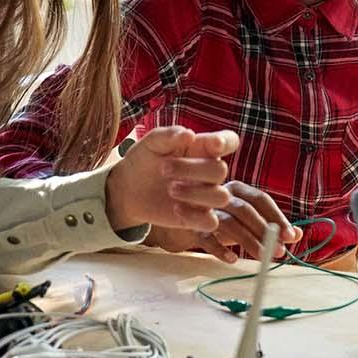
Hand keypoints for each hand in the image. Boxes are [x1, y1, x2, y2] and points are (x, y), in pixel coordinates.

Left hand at [105, 126, 242, 231]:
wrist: (127, 188)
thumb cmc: (144, 160)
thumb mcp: (152, 143)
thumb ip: (170, 135)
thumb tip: (189, 134)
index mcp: (203, 148)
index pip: (229, 141)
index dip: (228, 142)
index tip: (214, 143)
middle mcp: (208, 172)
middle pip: (220, 170)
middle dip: (192, 169)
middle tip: (163, 169)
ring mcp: (205, 195)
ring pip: (222, 197)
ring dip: (196, 193)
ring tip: (170, 189)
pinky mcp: (197, 217)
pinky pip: (211, 223)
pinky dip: (195, 216)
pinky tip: (176, 208)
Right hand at [143, 182, 301, 262]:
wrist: (180, 216)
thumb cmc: (221, 217)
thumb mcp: (246, 219)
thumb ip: (270, 224)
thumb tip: (298, 235)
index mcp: (237, 188)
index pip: (261, 199)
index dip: (277, 217)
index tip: (291, 236)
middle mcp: (221, 194)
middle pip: (246, 210)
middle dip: (265, 232)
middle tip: (279, 252)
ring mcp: (205, 208)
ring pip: (229, 224)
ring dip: (248, 242)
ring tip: (262, 259)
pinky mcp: (191, 224)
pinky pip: (206, 237)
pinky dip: (220, 249)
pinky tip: (232, 260)